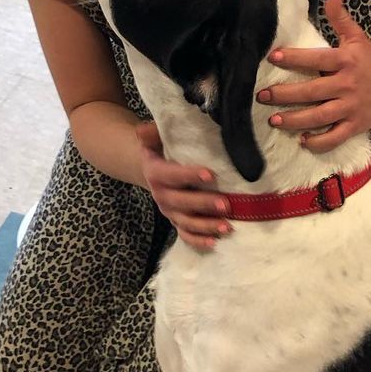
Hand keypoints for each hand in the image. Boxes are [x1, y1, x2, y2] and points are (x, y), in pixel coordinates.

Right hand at [135, 121, 230, 252]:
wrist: (153, 169)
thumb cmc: (161, 149)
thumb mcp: (155, 138)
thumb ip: (153, 132)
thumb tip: (143, 129)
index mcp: (156, 173)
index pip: (172, 175)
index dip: (189, 176)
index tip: (210, 174)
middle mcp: (161, 195)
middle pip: (182, 203)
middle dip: (204, 204)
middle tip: (226, 204)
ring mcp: (169, 211)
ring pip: (186, 222)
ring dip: (206, 226)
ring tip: (227, 227)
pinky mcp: (176, 222)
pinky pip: (186, 235)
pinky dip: (199, 241)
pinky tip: (215, 242)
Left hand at [255, 0, 370, 155]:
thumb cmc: (368, 64)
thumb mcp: (357, 38)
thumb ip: (341, 17)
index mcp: (346, 61)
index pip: (317, 59)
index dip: (295, 58)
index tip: (273, 57)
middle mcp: (347, 85)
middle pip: (312, 91)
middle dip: (285, 94)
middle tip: (261, 96)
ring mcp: (351, 108)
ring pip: (320, 117)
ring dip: (295, 120)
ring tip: (273, 120)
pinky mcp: (354, 126)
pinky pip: (335, 137)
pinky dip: (319, 142)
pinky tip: (302, 141)